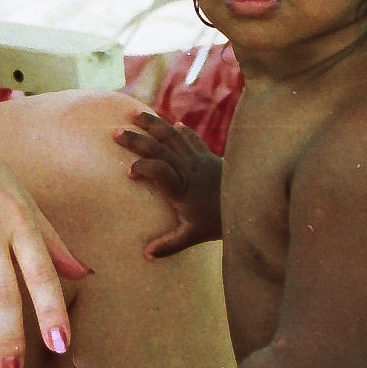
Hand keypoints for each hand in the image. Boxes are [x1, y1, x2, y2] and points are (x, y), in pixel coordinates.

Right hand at [114, 108, 222, 258]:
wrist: (251, 204)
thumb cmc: (218, 221)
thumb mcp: (193, 236)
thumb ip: (169, 244)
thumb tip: (146, 254)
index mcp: (181, 187)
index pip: (158, 170)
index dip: (142, 168)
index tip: (129, 172)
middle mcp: (187, 169)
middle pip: (160, 148)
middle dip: (136, 140)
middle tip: (115, 132)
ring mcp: (197, 158)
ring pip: (173, 136)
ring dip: (153, 124)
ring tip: (135, 113)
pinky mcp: (207, 155)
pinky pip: (193, 138)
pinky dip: (183, 131)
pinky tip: (174, 125)